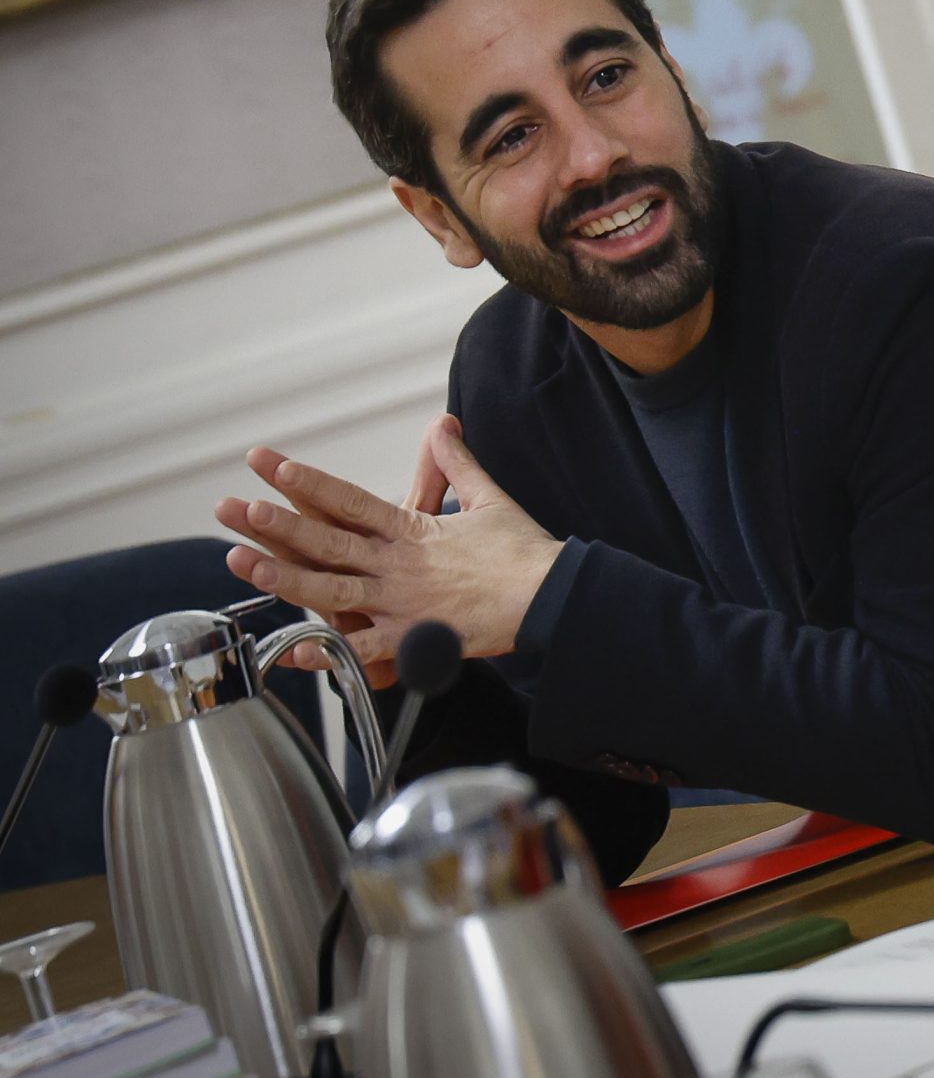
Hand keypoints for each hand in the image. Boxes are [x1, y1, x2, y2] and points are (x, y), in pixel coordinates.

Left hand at [213, 414, 560, 672]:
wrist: (550, 595)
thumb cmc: (522, 550)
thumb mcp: (487, 497)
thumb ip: (456, 463)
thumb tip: (442, 425)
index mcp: (414, 529)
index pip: (351, 499)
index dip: (309, 482)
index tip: (273, 465)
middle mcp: (399, 564)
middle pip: (329, 541)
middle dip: (280, 524)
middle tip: (238, 508)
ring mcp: (401, 602)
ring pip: (330, 590)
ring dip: (284, 577)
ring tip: (242, 562)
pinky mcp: (412, 639)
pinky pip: (360, 649)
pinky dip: (325, 653)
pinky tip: (290, 652)